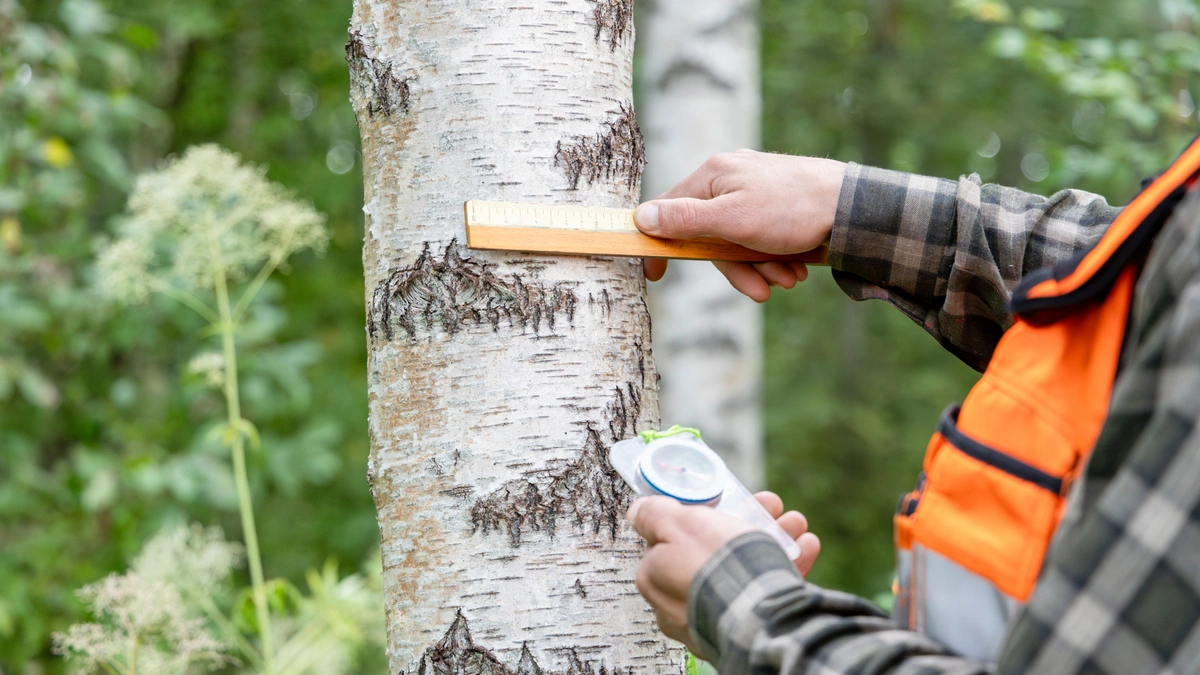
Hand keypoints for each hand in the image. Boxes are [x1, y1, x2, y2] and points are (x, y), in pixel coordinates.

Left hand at [626, 491, 820, 651]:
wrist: (760, 617)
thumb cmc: (717, 566)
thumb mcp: (680, 524)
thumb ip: (654, 515)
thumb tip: (637, 510)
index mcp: (657, 578)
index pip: (672, 540)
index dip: (701, 514)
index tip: (724, 499)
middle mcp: (679, 603)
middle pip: (713, 551)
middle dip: (745, 522)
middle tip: (770, 506)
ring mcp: (712, 617)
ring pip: (743, 568)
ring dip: (773, 538)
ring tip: (795, 522)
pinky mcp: (745, 629)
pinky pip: (763, 591)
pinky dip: (785, 567)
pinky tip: (806, 546)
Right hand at [635, 150, 846, 301]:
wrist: (853, 207)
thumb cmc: (792, 210)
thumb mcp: (731, 220)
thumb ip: (685, 220)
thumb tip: (641, 218)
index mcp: (713, 175)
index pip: (668, 210)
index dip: (659, 244)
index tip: (654, 275)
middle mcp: (731, 178)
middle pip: (710, 235)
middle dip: (737, 268)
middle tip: (760, 292)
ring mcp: (756, 190)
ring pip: (739, 241)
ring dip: (761, 268)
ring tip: (787, 280)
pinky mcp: (777, 203)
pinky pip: (762, 238)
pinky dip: (775, 258)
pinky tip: (795, 268)